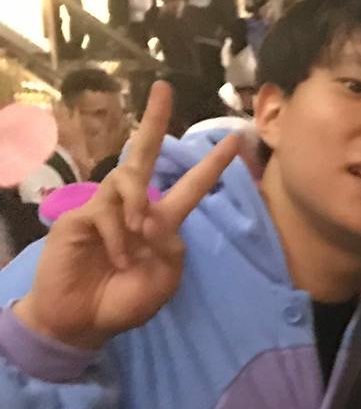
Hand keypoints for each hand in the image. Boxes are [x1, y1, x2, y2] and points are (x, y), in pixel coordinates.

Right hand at [13, 81, 243, 353]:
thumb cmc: (124, 300)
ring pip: (127, 183)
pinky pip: (106, 213)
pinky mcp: (79, 217)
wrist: (83, 321)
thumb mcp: (163, 281)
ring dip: (137, 211)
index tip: (234, 139)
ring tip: (135, 242)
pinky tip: (115, 257)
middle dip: (154, 121)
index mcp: (160, 222)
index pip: (190, 186)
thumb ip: (173, 250)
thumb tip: (160, 219)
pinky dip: (118, 236)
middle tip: (163, 87)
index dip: (211, 164)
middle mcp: (132, 207)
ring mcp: (103, 209)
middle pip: (143, 155)